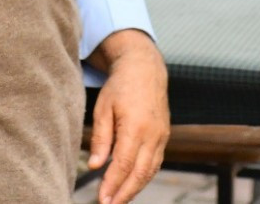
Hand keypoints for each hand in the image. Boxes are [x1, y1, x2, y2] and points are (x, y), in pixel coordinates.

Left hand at [88, 33, 169, 203]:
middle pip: (140, 173)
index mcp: (136, 126)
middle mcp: (153, 134)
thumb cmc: (121, 86)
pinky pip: (155, 162)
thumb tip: (95, 165)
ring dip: (135, 189)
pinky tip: (131, 184)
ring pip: (150, 171)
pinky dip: (144, 177)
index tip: (101, 199)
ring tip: (118, 200)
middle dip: (124, 193)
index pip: (123, 164)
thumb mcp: (103, 108)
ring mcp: (162, 135)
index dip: (112, 184)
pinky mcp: (164, 136)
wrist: (145, 69)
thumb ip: (100, 138)